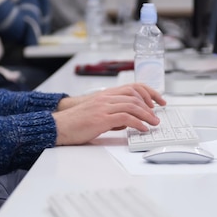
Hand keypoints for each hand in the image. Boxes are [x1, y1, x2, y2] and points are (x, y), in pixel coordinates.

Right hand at [52, 84, 166, 145]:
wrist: (59, 126)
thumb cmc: (76, 122)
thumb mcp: (97, 114)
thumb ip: (113, 115)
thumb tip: (127, 121)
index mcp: (105, 95)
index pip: (132, 87)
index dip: (148, 93)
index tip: (157, 101)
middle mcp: (105, 98)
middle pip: (134, 95)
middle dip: (150, 104)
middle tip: (157, 115)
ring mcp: (103, 107)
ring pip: (132, 105)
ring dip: (146, 115)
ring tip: (153, 123)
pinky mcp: (101, 118)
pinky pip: (125, 117)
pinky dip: (137, 123)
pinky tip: (142, 128)